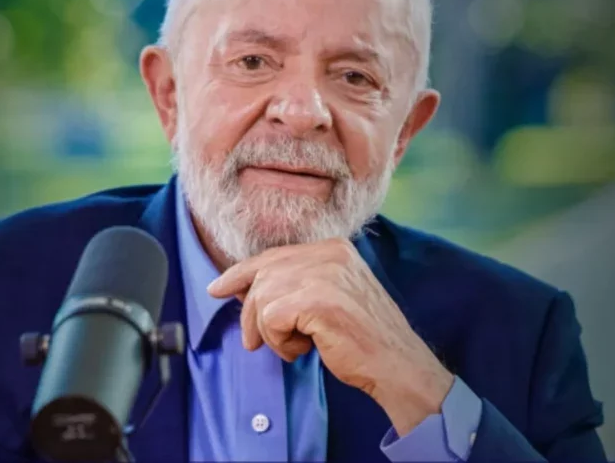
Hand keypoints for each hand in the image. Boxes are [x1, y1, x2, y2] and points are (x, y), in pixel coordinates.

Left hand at [206, 238, 454, 434]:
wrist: (397, 365)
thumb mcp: (327, 299)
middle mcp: (329, 252)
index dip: (239, 273)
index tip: (216, 288)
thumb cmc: (361, 340)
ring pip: (262, 298)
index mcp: (333, 248)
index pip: (272, 256)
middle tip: (254, 342)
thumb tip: (237, 286)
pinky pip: (270, 318)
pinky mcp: (318, 300)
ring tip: (296, 346)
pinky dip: (279, 342)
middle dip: (250, 313)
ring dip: (270, 333)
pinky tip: (304, 350)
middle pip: (262, 275)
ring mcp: (324, 273)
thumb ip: (292, 285)